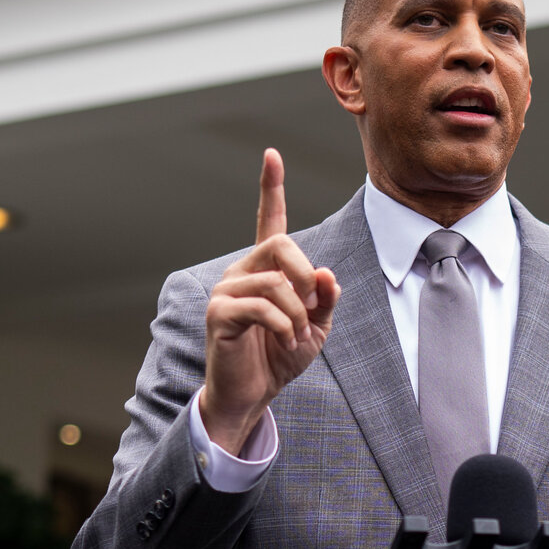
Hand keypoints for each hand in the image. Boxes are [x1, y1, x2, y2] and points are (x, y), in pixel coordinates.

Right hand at [201, 150, 338, 455]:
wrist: (254, 394)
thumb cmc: (280, 357)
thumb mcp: (317, 327)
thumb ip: (325, 300)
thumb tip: (327, 274)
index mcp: (265, 270)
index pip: (270, 222)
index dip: (271, 188)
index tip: (272, 155)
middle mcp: (241, 271)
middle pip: (281, 245)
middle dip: (307, 275)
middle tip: (312, 308)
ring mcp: (226, 290)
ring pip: (276, 282)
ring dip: (299, 313)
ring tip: (298, 336)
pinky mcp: (220, 313)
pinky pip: (263, 307)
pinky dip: (285, 326)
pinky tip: (286, 341)